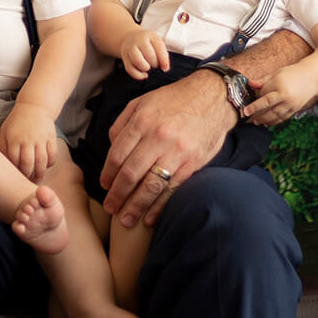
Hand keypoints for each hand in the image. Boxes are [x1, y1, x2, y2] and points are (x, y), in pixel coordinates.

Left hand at [0, 102, 57, 182]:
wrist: (34, 106)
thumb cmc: (17, 122)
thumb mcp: (4, 131)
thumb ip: (2, 147)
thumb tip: (3, 165)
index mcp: (13, 138)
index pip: (14, 161)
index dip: (15, 172)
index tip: (15, 178)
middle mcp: (27, 138)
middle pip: (28, 163)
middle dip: (27, 175)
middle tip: (26, 182)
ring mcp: (41, 138)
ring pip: (41, 161)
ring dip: (39, 173)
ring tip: (37, 179)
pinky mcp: (51, 137)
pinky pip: (52, 154)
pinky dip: (50, 163)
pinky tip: (45, 166)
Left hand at [99, 68, 235, 228]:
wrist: (213, 97)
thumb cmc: (175, 100)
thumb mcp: (143, 101)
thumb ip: (123, 123)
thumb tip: (111, 147)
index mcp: (142, 121)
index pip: (117, 154)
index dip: (108, 174)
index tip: (104, 186)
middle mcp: (158, 137)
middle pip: (131, 173)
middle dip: (117, 195)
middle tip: (110, 207)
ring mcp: (177, 152)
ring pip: (151, 185)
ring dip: (135, 206)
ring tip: (126, 220)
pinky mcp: (193, 163)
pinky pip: (172, 189)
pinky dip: (159, 206)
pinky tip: (150, 217)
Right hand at [120, 28, 170, 79]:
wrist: (130, 38)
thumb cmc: (148, 44)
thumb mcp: (157, 44)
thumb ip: (163, 55)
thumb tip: (165, 69)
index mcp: (151, 35)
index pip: (160, 48)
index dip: (164, 61)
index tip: (165, 68)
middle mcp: (139, 40)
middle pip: (150, 56)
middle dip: (155, 64)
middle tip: (155, 64)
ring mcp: (130, 48)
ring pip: (138, 61)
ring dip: (146, 68)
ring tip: (148, 67)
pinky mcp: (125, 57)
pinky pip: (130, 69)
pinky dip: (138, 75)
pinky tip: (143, 74)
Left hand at [243, 64, 317, 126]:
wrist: (312, 78)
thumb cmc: (292, 73)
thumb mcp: (277, 73)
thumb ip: (262, 80)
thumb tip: (249, 83)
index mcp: (280, 85)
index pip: (264, 96)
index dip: (254, 104)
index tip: (245, 110)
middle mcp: (286, 96)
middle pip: (268, 108)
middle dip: (256, 114)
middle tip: (246, 118)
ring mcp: (291, 104)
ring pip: (275, 115)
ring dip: (264, 120)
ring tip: (255, 122)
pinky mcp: (295, 109)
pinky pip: (282, 118)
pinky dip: (274, 122)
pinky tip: (266, 123)